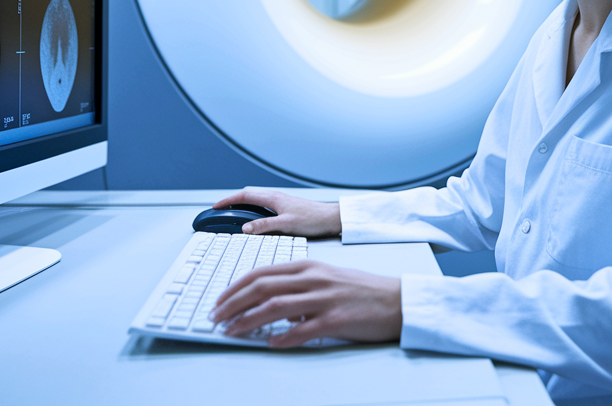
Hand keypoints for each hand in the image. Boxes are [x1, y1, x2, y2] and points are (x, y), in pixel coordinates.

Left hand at [210, 260, 401, 347]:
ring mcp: (324, 298)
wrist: (396, 299)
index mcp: (308, 266)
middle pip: (262, 287)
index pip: (261, 272)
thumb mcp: (326, 278)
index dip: (235, 287)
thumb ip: (298, 285)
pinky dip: (282, 338)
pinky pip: (303, 330)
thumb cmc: (361, 290)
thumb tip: (272, 304)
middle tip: (215, 317)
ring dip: (248, 320)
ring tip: (232, 331)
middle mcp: (313, 278)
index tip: (219, 301)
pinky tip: (270, 345)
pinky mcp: (336, 319)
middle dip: (232, 303)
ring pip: (276, 307)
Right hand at [212, 187, 341, 236]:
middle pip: (248, 196)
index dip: (228, 200)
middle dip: (232, 202)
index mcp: (273, 198)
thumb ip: (265, 226)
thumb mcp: (287, 225)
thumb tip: (245, 228)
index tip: (215, 207)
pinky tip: (254, 221)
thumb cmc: (313, 220)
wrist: (331, 219)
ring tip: (233, 216)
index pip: (244, 195)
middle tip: (220, 212)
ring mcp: (280, 202)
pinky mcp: (285, 208)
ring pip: (255, 201)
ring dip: (242, 206)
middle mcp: (275, 197)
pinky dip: (252, 211)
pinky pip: (263, 207)